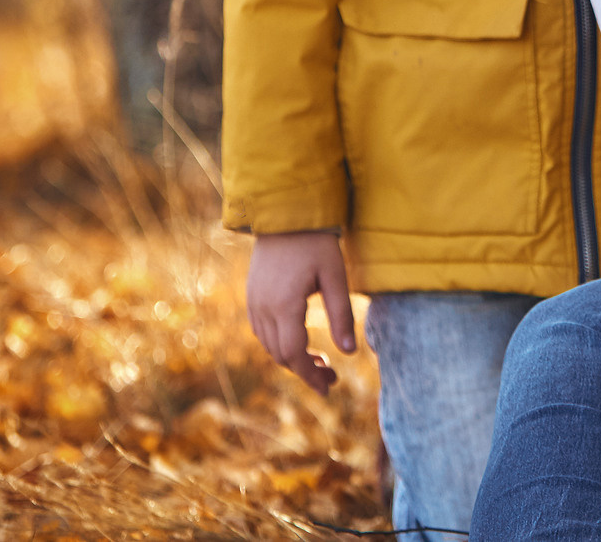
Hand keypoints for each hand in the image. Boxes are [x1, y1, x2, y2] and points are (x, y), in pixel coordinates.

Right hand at [246, 229, 356, 393]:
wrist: (285, 214)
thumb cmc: (315, 242)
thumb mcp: (335, 276)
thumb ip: (342, 314)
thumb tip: (349, 352)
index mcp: (284, 306)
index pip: (295, 355)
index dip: (311, 375)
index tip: (329, 387)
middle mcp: (263, 309)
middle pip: (280, 355)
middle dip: (304, 370)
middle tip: (331, 374)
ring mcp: (253, 302)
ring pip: (269, 345)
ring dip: (292, 358)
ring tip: (319, 359)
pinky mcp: (251, 295)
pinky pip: (261, 331)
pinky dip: (280, 343)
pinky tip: (299, 340)